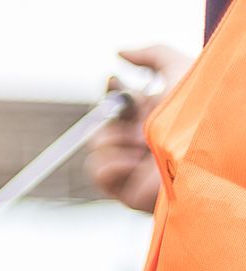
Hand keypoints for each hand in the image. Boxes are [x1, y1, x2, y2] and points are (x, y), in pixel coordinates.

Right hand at [89, 45, 193, 212]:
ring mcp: (133, 166)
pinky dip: (112, 165)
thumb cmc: (199, 108)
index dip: (111, 92)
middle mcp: (142, 141)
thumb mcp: (178, 68)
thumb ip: (151, 54)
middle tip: (134, 118)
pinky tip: (135, 162)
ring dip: (112, 142)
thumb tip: (119, 53)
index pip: (118, 103)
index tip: (113, 81)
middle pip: (101, 125)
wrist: (202, 147)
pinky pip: (100, 173)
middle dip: (111, 118)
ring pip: (97, 148)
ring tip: (140, 145)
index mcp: (153, 115)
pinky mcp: (127, 190)